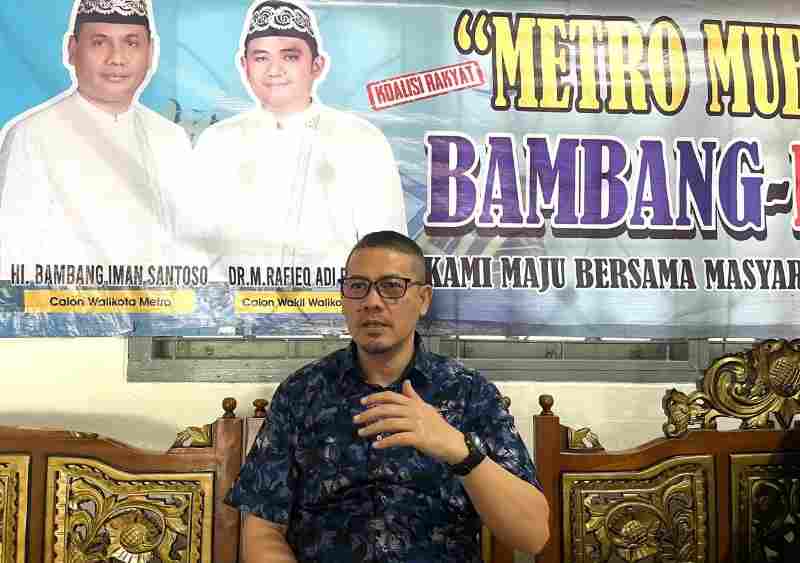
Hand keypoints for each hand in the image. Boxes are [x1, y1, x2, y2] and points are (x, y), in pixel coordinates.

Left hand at [354, 380, 468, 463]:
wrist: (453, 443)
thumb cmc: (438, 426)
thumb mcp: (426, 408)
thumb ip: (413, 397)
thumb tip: (406, 382)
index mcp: (414, 403)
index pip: (391, 397)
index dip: (375, 398)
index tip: (362, 402)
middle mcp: (414, 411)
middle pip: (386, 410)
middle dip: (368, 414)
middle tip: (356, 420)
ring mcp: (416, 424)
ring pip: (389, 424)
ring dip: (373, 428)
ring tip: (361, 433)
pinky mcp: (419, 438)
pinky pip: (398, 439)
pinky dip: (385, 442)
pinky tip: (376, 446)